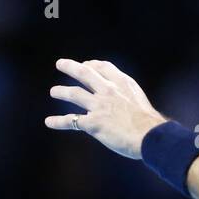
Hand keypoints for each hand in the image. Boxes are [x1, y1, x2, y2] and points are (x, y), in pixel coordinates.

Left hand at [45, 58, 166, 158]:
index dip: (93, 65)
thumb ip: (126, 95)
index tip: (86, 64)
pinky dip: (58, 121)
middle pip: (85, 73)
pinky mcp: (93, 123)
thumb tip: (121, 100)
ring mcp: (99, 106)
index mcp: (122, 84)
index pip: (104, 67)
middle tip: (60, 64)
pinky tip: (49, 121)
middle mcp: (109, 91)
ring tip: (53, 91)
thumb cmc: (148, 123)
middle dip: (71, 67)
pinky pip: (71, 120)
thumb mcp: (139, 100)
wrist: (149, 135)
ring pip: (74, 93)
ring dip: (61, 91)